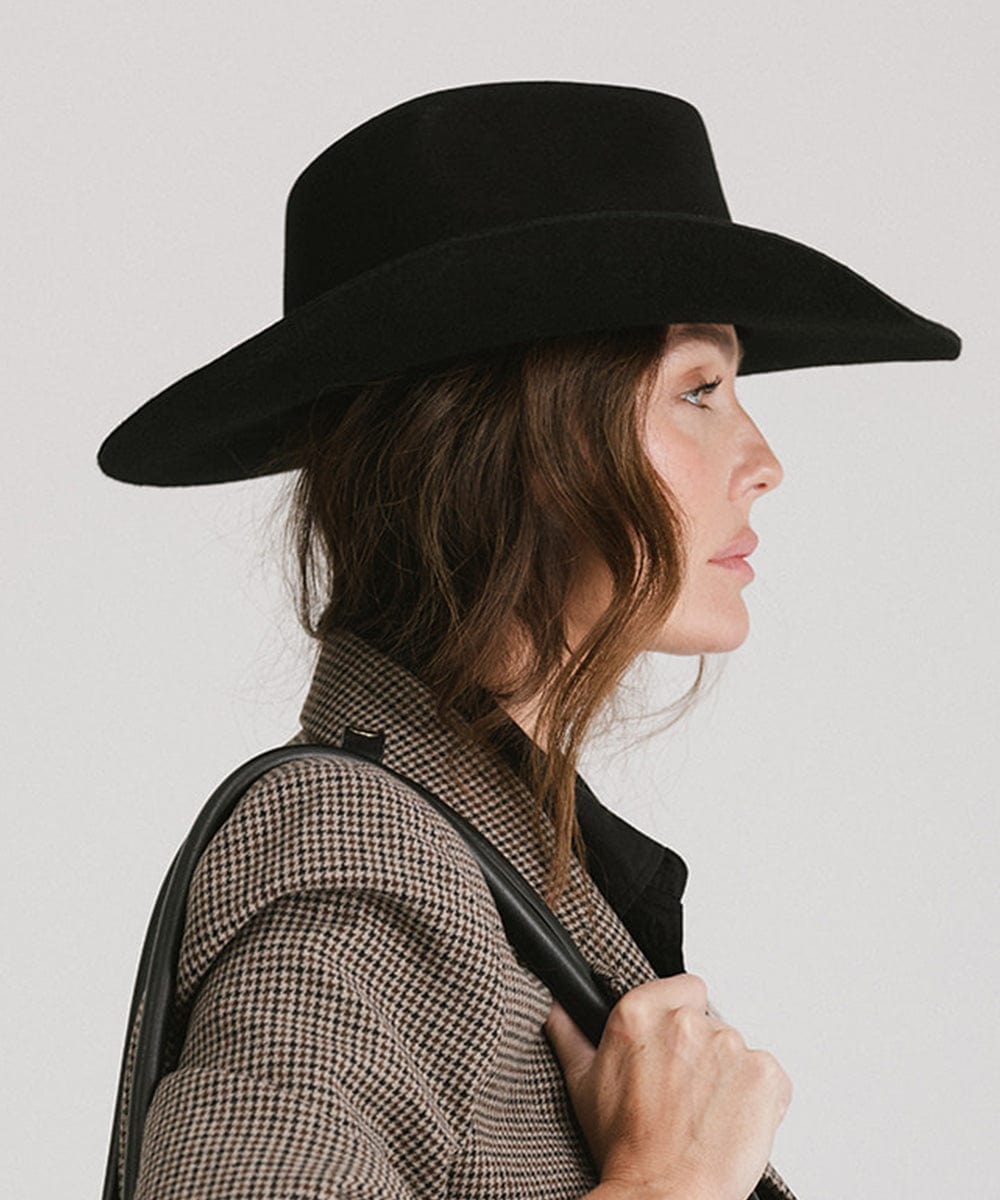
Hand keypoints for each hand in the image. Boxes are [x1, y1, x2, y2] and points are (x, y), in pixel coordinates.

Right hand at [544, 974, 791, 1199]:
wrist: (665, 1195)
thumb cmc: (626, 1148)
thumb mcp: (584, 1085)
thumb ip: (570, 1035)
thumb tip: (559, 1008)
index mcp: (640, 1013)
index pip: (685, 987)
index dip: (683, 1016)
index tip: (677, 1047)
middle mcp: (685, 1021)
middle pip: (710, 1022)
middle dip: (703, 1053)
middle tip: (686, 1094)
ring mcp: (729, 1044)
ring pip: (738, 1051)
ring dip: (729, 1076)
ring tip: (706, 1115)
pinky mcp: (764, 1073)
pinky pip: (769, 1076)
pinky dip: (758, 1098)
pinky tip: (732, 1121)